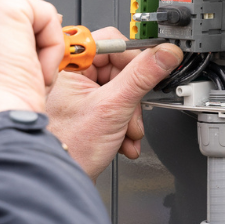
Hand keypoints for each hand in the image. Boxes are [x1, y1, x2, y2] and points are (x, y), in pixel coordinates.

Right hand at [0, 0, 65, 134]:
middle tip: (20, 79)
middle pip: (12, 19)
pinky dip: (52, 46)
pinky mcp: (1, 6)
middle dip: (26, 46)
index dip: (12, 53)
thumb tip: (31, 40)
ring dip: (38, 48)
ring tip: (23, 76)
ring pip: (30, 16)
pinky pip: (47, 16)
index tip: (14, 76)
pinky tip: (33, 69)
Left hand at [46, 27, 182, 179]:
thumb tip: (165, 53)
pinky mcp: (82, 110)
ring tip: (125, 133)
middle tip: (133, 114)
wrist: (59, 181)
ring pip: (119, 90)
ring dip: (130, 115)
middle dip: (133, 98)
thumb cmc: (69, 147)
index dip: (135, 60)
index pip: (111, 42)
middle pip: (119, 69)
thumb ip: (143, 76)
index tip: (154, 70)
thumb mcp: (114, 106)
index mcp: (66, 63)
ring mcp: (75, 94)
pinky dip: (121, 123)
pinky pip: (112, 106)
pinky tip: (120, 139)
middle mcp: (68, 75)